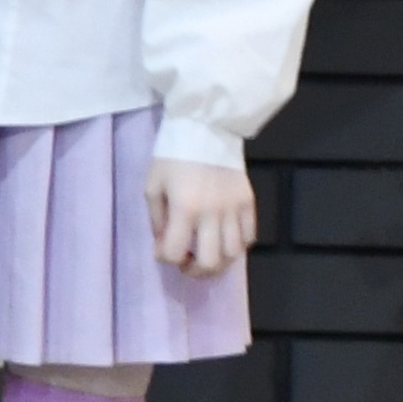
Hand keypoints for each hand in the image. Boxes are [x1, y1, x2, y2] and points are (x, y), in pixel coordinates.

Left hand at [150, 156, 253, 279]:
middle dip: (195, 270)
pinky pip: (250, 236)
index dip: (165, 258)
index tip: (161, 251)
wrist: (206, 130)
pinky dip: (237, 246)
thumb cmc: (172, 157)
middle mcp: (213, 213)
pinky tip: (224, 241)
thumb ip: (157, 219)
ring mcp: (235, 209)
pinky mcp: (250, 202)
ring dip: (218, 262)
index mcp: (185, 208)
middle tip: (186, 264)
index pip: (176, 252)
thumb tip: (164, 243)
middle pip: (211, 261)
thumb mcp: (152, 186)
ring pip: (234, 254)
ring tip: (206, 255)